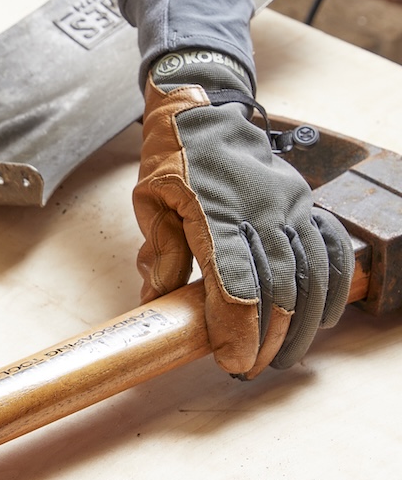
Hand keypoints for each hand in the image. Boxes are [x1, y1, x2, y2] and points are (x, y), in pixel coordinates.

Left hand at [133, 49, 352, 377]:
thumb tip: (157, 299)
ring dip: (300, 322)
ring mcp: (289, 206)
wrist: (206, 111)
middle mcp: (260, 210)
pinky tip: (321, 319)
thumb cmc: (172, 159)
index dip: (237, 327)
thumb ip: (161, 250)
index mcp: (215, 212)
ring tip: (283, 356)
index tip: (231, 358)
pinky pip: (328, 250)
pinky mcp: (305, 204)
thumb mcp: (150, 200)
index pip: (234, 283)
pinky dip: (329, 288)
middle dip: (267, 336)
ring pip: (307, 273)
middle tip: (250, 368)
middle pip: (276, 286)